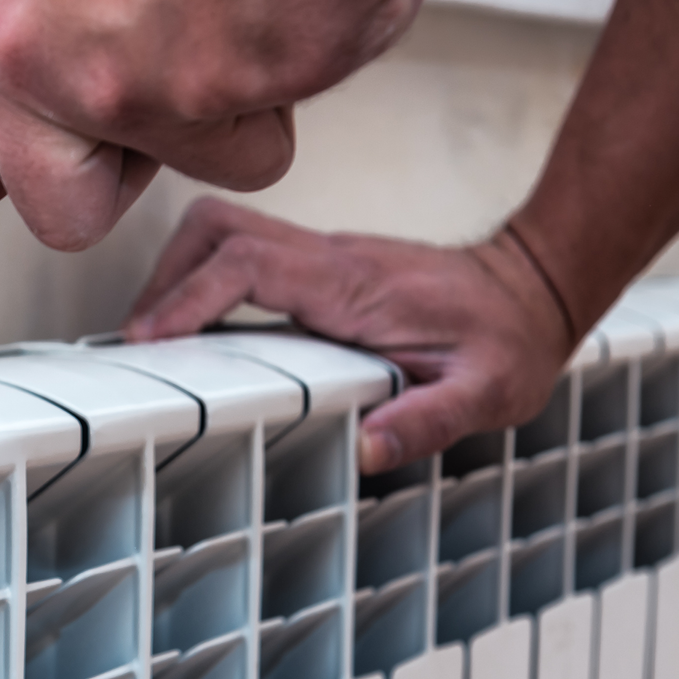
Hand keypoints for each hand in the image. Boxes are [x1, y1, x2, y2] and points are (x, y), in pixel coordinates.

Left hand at [0, 0, 432, 251]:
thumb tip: (72, 14)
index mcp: (37, 54)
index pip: (57, 200)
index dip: (101, 180)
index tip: (115, 163)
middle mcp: (125, 88)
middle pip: (200, 161)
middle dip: (218, 125)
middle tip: (222, 44)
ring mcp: (230, 81)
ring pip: (281, 99)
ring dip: (285, 40)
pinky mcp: (325, 53)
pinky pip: (346, 39)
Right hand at [122, 198, 574, 472]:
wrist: (537, 290)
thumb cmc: (511, 340)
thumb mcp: (489, 391)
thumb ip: (430, 420)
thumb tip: (369, 449)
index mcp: (353, 283)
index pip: (247, 264)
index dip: (188, 296)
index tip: (150, 339)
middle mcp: (328, 259)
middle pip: (216, 228)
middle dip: (166, 276)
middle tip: (142, 341)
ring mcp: (321, 258)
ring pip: (223, 233)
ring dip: (178, 275)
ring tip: (159, 340)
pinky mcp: (319, 269)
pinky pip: (243, 257)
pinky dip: (205, 285)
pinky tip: (201, 337)